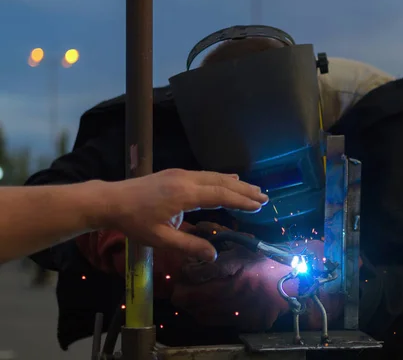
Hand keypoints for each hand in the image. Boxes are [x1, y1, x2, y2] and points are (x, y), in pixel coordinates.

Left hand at [91, 169, 268, 261]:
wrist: (110, 201)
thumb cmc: (134, 222)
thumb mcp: (160, 239)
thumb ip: (188, 247)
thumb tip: (213, 255)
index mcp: (185, 194)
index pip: (220, 196)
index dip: (241, 202)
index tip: (259, 206)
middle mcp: (186, 179)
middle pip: (222, 183)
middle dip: (244, 190)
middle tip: (264, 197)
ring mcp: (180, 174)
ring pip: (214, 176)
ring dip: (235, 184)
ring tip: (253, 189)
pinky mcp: (175, 174)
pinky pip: (205, 174)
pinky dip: (221, 179)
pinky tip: (228, 180)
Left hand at [171, 235, 342, 331]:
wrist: (295, 283)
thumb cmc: (267, 259)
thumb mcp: (243, 243)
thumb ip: (219, 234)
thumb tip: (200, 226)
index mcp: (226, 271)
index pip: (190, 276)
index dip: (186, 271)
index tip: (190, 268)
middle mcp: (225, 295)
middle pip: (185, 299)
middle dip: (185, 289)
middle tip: (192, 282)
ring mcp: (231, 313)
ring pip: (196, 312)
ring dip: (196, 302)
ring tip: (207, 290)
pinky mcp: (239, 324)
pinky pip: (213, 321)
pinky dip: (211, 312)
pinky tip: (220, 301)